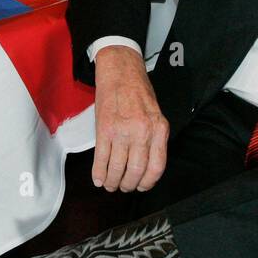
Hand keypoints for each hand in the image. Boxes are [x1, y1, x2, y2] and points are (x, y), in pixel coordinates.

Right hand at [92, 45, 168, 192]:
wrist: (120, 70)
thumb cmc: (138, 92)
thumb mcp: (156, 115)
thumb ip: (154, 138)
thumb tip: (146, 166)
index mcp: (159, 129)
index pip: (156, 167)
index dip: (147, 183)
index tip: (141, 186)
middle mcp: (142, 132)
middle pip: (136, 171)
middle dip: (128, 185)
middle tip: (123, 187)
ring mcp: (122, 131)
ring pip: (117, 168)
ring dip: (112, 181)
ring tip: (110, 184)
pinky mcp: (104, 129)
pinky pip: (101, 158)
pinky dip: (98, 173)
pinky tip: (98, 179)